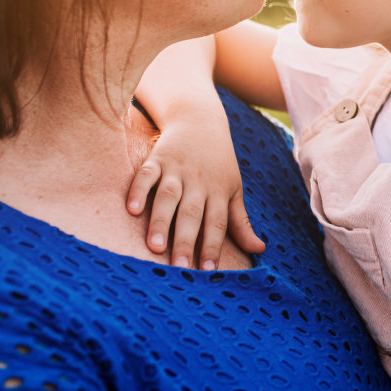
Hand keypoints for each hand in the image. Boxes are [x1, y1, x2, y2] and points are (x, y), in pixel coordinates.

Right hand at [125, 108, 265, 269]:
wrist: (200, 119)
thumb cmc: (219, 162)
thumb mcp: (233, 189)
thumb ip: (241, 222)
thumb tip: (260, 249)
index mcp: (219, 191)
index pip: (217, 223)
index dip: (213, 246)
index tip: (207, 271)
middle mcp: (198, 182)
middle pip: (192, 214)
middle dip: (186, 241)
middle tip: (180, 268)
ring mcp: (176, 170)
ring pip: (168, 197)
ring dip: (161, 221)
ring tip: (154, 246)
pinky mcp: (157, 159)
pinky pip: (146, 175)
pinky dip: (138, 190)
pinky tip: (131, 210)